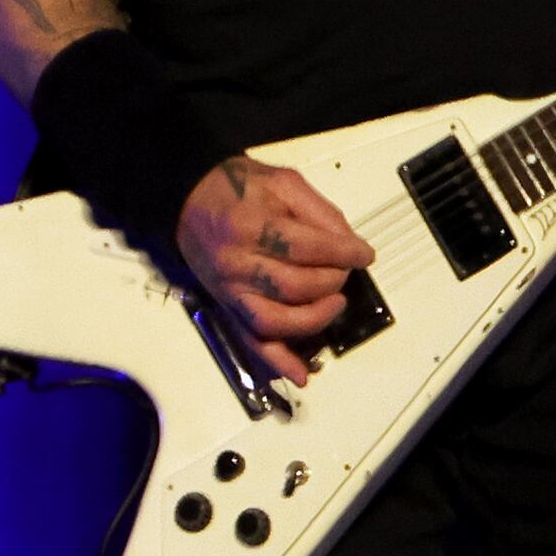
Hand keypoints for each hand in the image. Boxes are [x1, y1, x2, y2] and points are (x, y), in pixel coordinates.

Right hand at [178, 155, 376, 383]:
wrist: (191, 200)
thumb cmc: (235, 187)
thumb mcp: (283, 181)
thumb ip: (319, 211)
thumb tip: (349, 243)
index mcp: (249, 224)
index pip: (307, 247)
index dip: (344, 253)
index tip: (364, 254)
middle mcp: (235, 262)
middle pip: (295, 286)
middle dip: (332, 280)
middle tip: (346, 270)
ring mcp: (230, 290)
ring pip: (276, 321)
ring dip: (315, 318)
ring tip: (335, 303)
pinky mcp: (228, 306)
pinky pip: (253, 341)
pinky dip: (278, 362)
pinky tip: (301, 375)